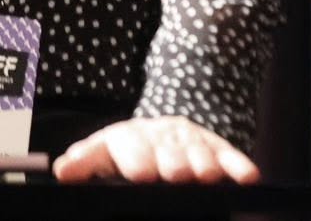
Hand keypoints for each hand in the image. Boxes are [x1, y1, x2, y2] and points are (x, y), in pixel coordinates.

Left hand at [52, 116, 258, 184]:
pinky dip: (238, 166)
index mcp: (126, 139)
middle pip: (167, 152)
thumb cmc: (124, 153)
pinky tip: (247, 177)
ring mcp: (189, 142)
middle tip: (177, 174)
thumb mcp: (100, 154)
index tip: (141, 173)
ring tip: (207, 176)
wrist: (156, 133)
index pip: (129, 147)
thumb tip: (63, 170)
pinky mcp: (214, 148)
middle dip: (173, 163)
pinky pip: (228, 156)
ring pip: (198, 154)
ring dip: (204, 165)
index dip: (136, 159)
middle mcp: (160, 138)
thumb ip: (83, 163)